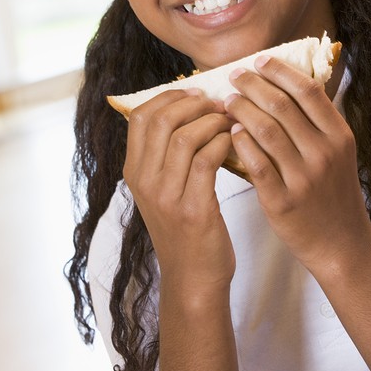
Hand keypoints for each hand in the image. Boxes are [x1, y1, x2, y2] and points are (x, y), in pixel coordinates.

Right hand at [123, 88, 235, 293]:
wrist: (194, 278)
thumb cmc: (187, 229)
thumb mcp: (164, 191)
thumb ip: (167, 156)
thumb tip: (188, 109)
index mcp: (134, 172)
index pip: (141, 116)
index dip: (170, 96)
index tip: (196, 93)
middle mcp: (144, 182)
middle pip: (162, 120)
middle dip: (194, 103)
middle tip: (219, 104)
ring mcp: (166, 197)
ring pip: (185, 136)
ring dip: (213, 122)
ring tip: (231, 121)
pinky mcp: (193, 210)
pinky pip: (206, 160)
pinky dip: (224, 143)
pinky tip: (236, 142)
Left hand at [224, 57, 370, 273]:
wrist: (341, 243)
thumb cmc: (334, 194)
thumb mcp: (339, 154)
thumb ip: (318, 123)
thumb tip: (286, 86)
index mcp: (339, 136)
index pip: (308, 91)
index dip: (281, 71)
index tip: (260, 61)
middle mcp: (324, 153)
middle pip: (282, 106)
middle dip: (254, 85)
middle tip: (235, 76)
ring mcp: (303, 177)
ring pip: (265, 131)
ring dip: (242, 110)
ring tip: (227, 101)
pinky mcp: (283, 200)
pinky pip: (256, 163)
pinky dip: (240, 143)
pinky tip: (231, 132)